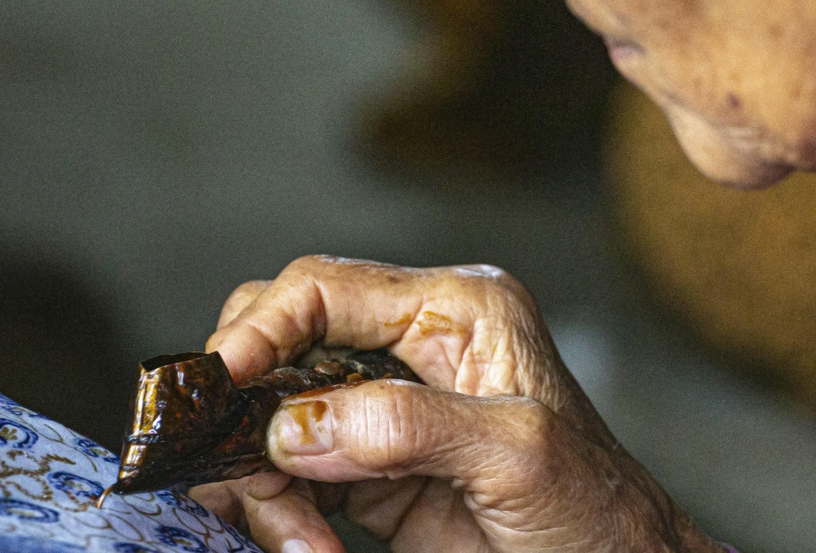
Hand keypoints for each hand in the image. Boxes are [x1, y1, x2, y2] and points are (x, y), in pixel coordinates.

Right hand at [193, 255, 723, 552]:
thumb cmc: (596, 509)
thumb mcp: (518, 456)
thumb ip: (409, 427)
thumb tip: (297, 424)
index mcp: (456, 310)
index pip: (328, 288)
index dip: (262, 327)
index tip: (219, 383)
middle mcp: (412, 346)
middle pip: (284, 341)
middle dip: (248, 405)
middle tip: (238, 468)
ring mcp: (385, 409)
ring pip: (273, 415)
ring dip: (261, 479)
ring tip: (297, 543)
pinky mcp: (367, 468)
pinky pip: (289, 474)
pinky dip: (280, 514)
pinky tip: (308, 550)